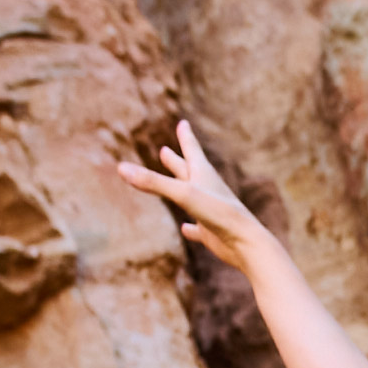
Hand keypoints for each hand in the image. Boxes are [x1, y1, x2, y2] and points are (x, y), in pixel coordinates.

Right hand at [113, 118, 280, 270]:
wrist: (247, 244)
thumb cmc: (220, 214)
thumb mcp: (182, 194)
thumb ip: (152, 182)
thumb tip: (120, 168)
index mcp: (204, 175)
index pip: (192, 150)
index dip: (186, 137)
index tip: (184, 122)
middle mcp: (208, 190)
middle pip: (189, 171)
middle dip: (177, 160)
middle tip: (166, 150)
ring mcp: (210, 211)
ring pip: (191, 196)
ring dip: (181, 187)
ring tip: (176, 181)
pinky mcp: (211, 232)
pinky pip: (198, 228)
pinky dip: (191, 227)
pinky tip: (186, 229)